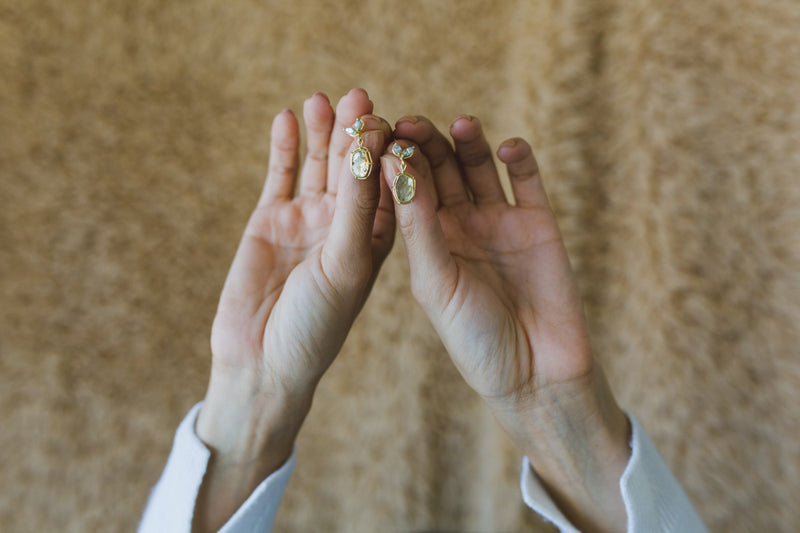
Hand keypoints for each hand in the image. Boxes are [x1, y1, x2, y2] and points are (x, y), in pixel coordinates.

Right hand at [193, 89, 393, 531]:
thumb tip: (369, 149)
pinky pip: (281, 175)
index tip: (397, 121)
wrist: (260, 361)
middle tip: (360, 96)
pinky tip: (287, 117)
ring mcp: (309, 219)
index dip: (393, 154)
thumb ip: (356, 208)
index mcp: (378, 239)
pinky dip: (284, 147)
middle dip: (358, 134)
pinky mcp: (272, 219)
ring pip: (319, 165)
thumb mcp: (346, 264)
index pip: (391, 186)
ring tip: (323, 98)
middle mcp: (347, 224)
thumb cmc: (316, 325)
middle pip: (356, 168)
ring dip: (322, 132)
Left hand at [384, 115, 629, 532]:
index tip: (375, 134)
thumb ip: (417, 222)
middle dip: (424, 144)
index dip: (390, 160)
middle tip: (412, 122)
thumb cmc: (474, 337)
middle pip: (438, 170)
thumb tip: (392, 160)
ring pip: (479, 167)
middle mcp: (458, 224)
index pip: (402, 188)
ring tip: (459, 124)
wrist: (536, 372)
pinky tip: (506, 147)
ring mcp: (498, 220)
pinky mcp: (538, 221)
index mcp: (423, 240)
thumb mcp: (436, 280)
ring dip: (468, 143)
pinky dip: (518, 159)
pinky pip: (527, 180)